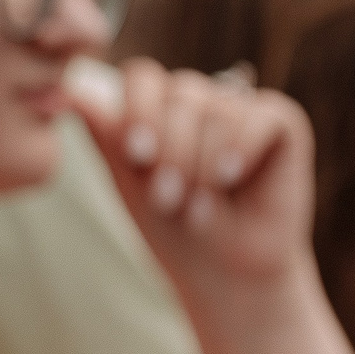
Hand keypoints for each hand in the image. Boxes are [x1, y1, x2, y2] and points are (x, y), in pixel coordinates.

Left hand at [68, 59, 317, 306]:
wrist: (224, 276)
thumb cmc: (174, 232)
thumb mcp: (130, 184)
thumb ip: (107, 137)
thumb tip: (71, 93)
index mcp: (160, 108)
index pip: (142, 77)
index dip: (138, 112)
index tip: (137, 157)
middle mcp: (200, 100)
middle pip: (179, 94)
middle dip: (171, 152)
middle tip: (169, 200)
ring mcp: (241, 108)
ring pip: (217, 111)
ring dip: (203, 167)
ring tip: (200, 210)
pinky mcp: (282, 123)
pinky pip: (260, 116)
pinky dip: (240, 150)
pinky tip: (230, 180)